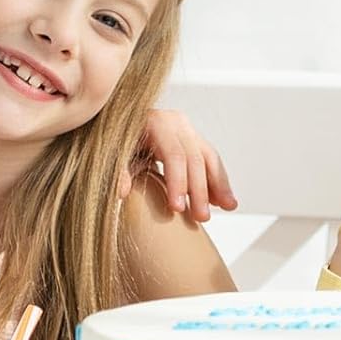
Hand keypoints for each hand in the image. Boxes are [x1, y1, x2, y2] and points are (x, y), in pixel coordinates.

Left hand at [120, 107, 237, 220]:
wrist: (121, 126)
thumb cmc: (116, 141)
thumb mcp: (113, 153)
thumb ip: (118, 170)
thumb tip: (121, 191)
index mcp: (156, 122)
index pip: (174, 155)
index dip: (178, 182)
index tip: (177, 209)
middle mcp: (175, 122)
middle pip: (194, 158)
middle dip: (199, 190)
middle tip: (201, 217)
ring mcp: (187, 129)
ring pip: (208, 157)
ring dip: (218, 185)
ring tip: (227, 208)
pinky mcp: (194, 138)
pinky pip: (210, 160)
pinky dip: (218, 180)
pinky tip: (224, 201)